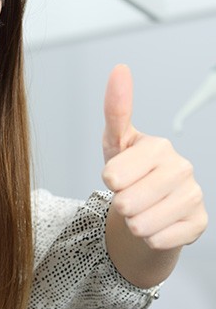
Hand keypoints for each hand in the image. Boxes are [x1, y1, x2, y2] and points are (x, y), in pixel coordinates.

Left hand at [102, 64, 206, 250]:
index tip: (117, 176)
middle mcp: (181, 167)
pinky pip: (157, 239)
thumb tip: (120, 69)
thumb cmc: (129, 172)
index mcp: (158, 146)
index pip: (113, 175)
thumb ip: (116, 110)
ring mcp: (193, 195)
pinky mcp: (199, 222)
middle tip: (128, 195)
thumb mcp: (115, 143)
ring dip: (133, 222)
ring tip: (141, 209)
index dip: (109, 181)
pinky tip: (156, 222)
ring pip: (141, 224)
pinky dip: (149, 237)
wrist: (148, 206)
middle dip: (120, 204)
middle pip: (126, 202)